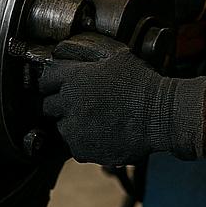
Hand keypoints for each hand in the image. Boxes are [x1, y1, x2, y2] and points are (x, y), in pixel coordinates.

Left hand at [38, 33, 205, 165]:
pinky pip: (75, 147)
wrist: (160, 115)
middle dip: (58, 105)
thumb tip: (80, 56)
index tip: (57, 85)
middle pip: (47, 105)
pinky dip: (84, 143)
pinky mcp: (82, 150)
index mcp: (74, 78)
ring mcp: (74, 129)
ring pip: (61, 128)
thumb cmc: (143, 85)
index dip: (51, 81)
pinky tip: (101, 135)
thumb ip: (91, 58)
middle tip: (77, 105)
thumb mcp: (116, 58)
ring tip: (94, 121)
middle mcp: (69, 103)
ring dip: (71, 124)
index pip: (45, 78)